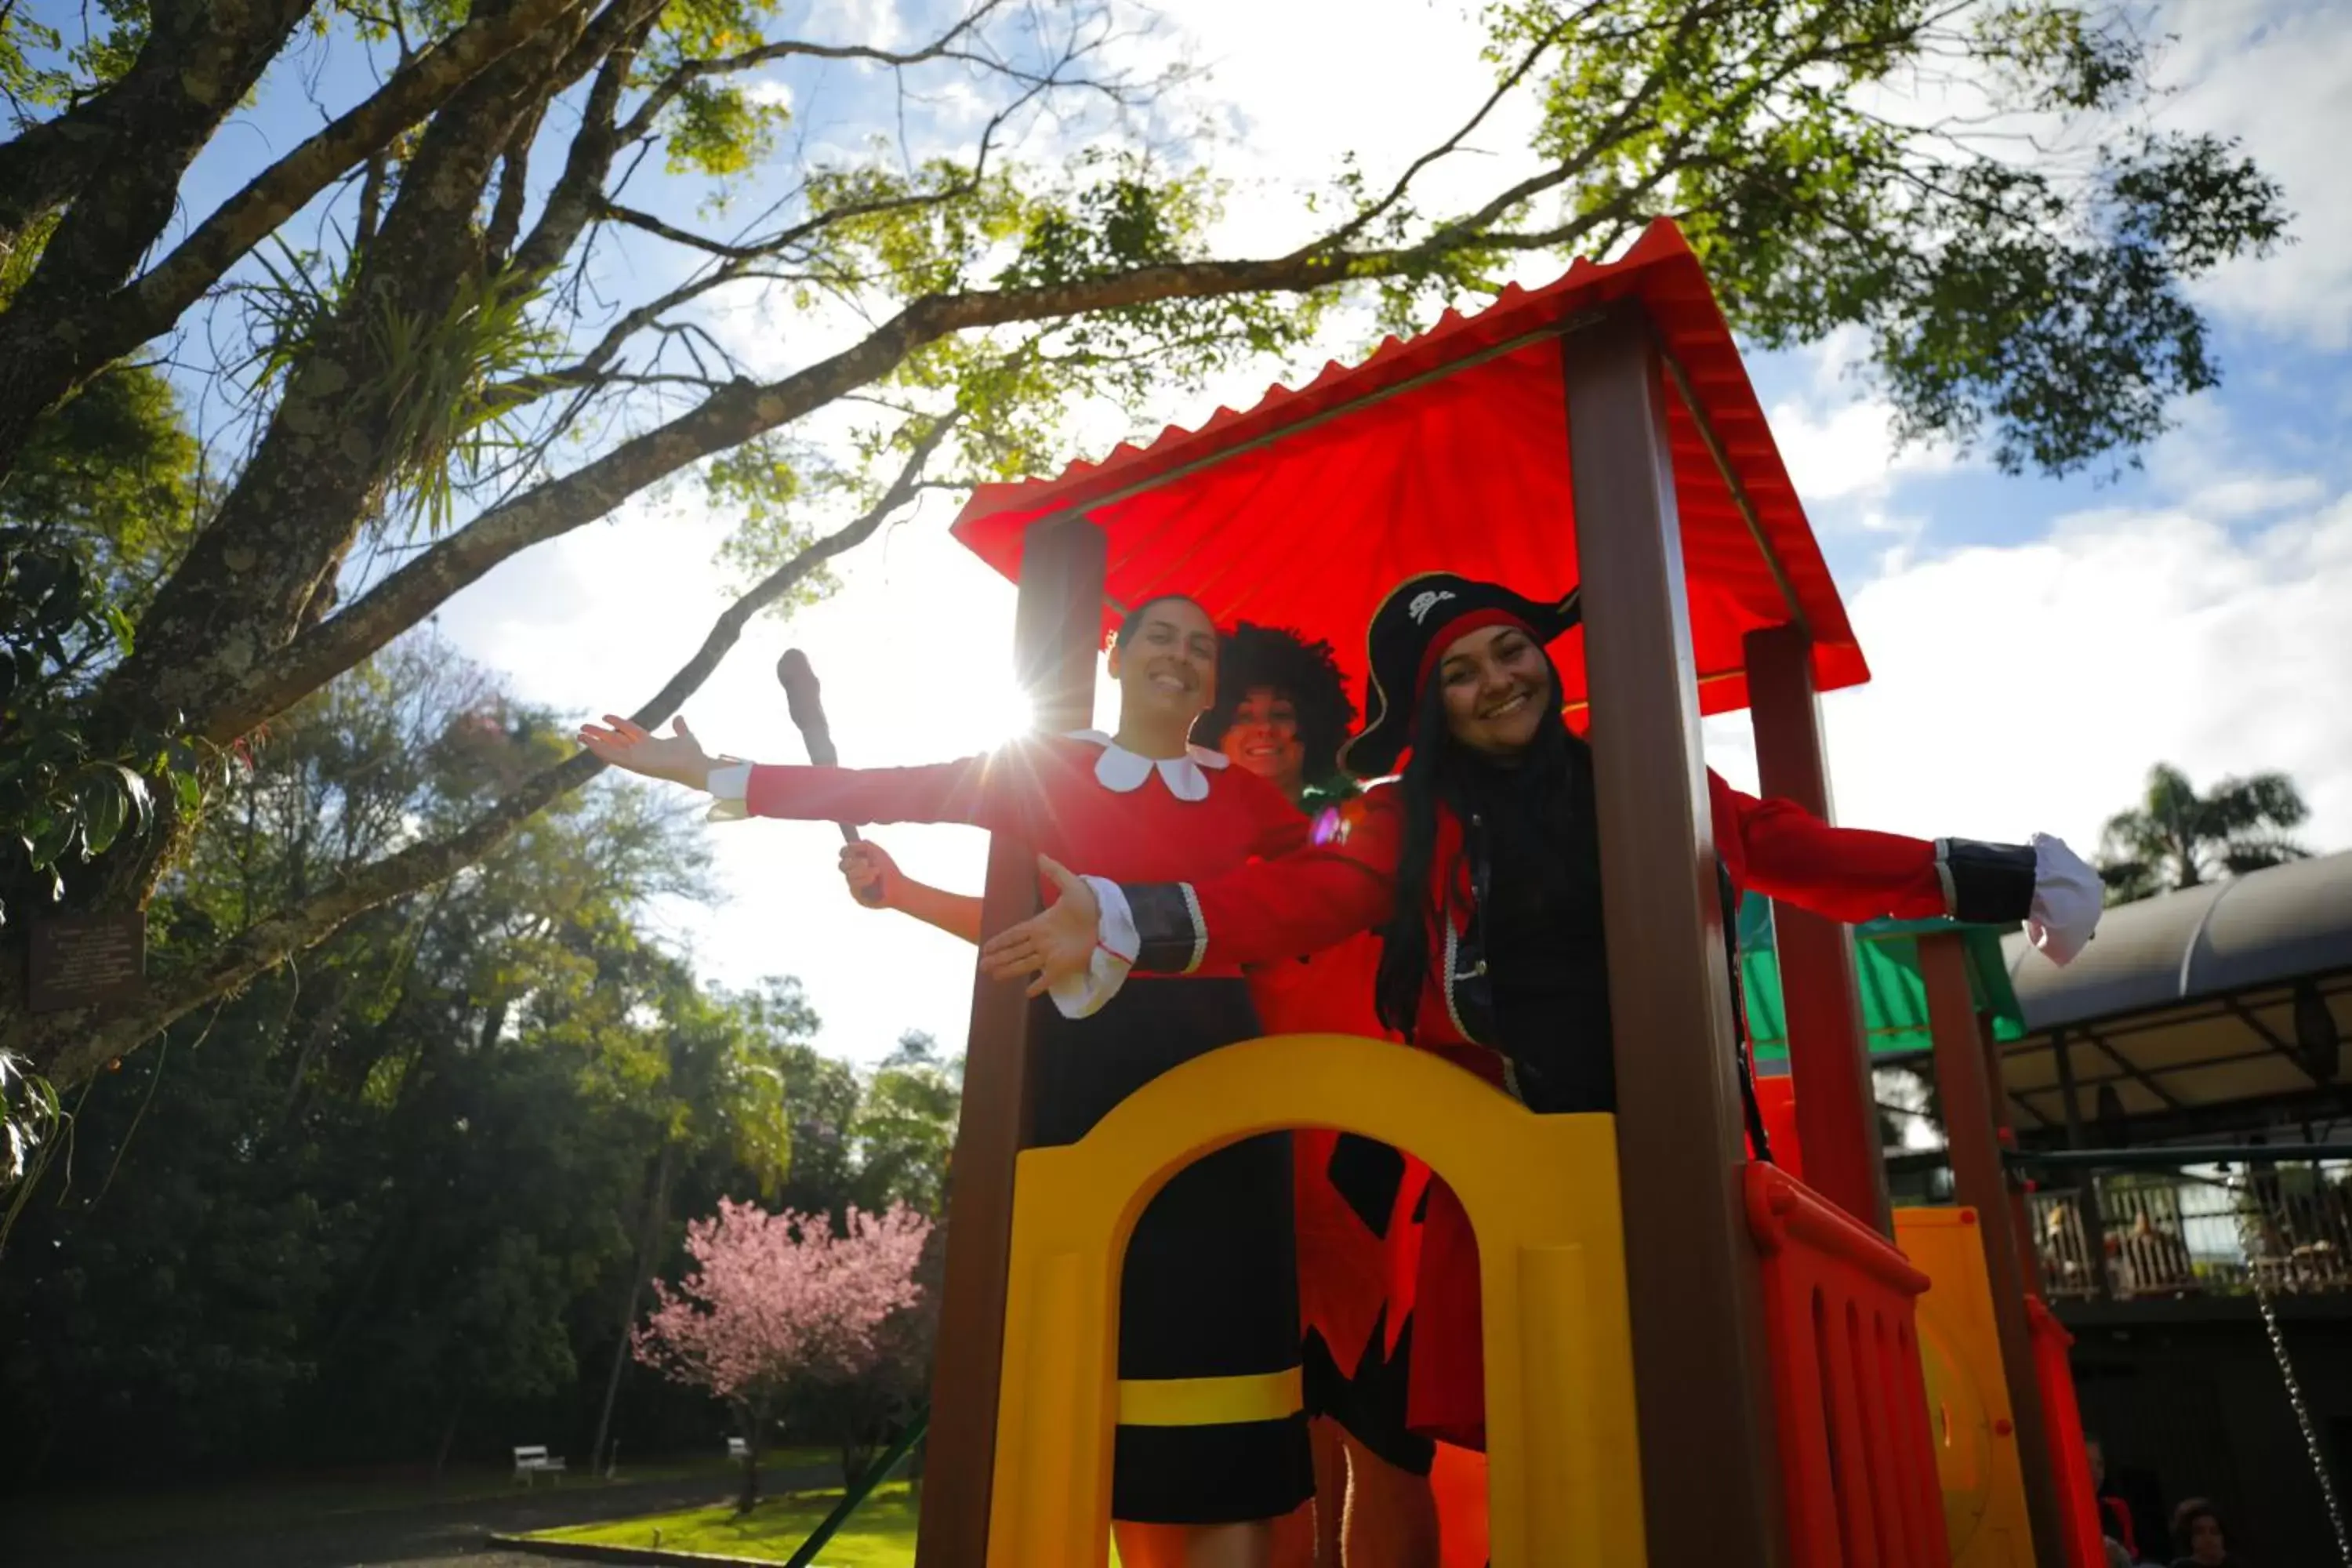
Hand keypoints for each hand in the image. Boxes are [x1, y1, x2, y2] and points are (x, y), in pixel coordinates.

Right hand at [577, 714, 717, 788]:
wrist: (697, 766)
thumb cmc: (693, 755)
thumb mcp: (684, 737)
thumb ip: (680, 728)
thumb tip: (679, 718)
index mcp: (650, 744)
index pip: (629, 731)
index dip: (618, 723)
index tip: (605, 716)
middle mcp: (641, 751)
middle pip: (615, 740)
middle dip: (599, 735)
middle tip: (582, 728)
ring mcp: (637, 758)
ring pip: (611, 748)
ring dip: (595, 742)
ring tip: (579, 734)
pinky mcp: (635, 764)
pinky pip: (615, 756)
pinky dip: (602, 750)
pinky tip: (590, 743)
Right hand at [840, 841, 898, 907]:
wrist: (898, 886)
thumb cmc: (888, 869)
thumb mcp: (878, 852)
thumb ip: (864, 845)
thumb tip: (850, 844)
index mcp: (856, 860)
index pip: (843, 853)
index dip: (845, 851)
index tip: (854, 851)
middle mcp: (852, 872)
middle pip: (842, 865)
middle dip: (854, 863)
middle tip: (867, 862)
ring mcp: (853, 884)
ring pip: (849, 876)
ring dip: (863, 872)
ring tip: (877, 871)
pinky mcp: (856, 894)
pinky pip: (854, 886)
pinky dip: (864, 880)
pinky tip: (873, 879)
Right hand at [979, 856, 1099, 998]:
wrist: (1108, 919)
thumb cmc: (1090, 903)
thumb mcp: (1071, 884)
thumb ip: (1054, 872)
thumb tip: (1039, 855)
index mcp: (1041, 924)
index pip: (1015, 934)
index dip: (1000, 941)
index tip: (986, 947)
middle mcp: (1043, 941)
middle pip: (1015, 952)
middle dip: (998, 959)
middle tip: (982, 967)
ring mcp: (1052, 955)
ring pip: (1025, 964)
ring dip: (1009, 970)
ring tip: (993, 976)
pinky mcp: (1064, 965)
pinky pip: (1047, 977)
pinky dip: (1038, 986)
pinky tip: (1026, 993)